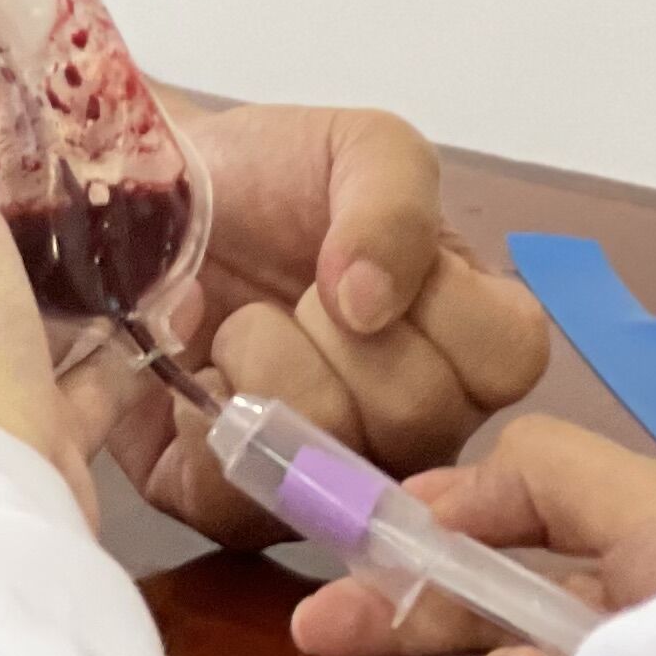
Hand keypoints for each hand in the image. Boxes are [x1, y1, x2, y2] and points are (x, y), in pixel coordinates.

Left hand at [110, 102, 549, 537]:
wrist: (145, 197)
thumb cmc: (267, 178)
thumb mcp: (356, 146)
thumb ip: (395, 196)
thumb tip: (370, 302)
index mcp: (464, 346)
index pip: (510, 358)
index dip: (439, 301)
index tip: (367, 261)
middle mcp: (414, 431)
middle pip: (420, 415)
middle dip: (334, 327)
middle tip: (294, 290)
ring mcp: (330, 481)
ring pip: (331, 453)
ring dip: (265, 357)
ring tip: (236, 321)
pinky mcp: (230, 508)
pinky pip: (240, 496)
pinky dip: (202, 410)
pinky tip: (190, 364)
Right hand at [291, 416, 655, 655]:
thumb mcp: (654, 499)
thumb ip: (543, 470)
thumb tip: (446, 488)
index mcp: (641, 524)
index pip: (511, 515)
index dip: (430, 526)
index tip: (357, 542)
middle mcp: (632, 598)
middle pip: (494, 595)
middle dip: (407, 605)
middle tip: (324, 629)